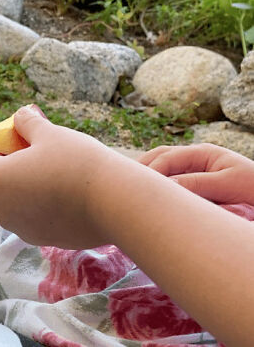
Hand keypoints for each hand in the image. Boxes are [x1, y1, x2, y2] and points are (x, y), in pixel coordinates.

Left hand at [0, 105, 125, 248]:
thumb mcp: (49, 133)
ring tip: (54, 174)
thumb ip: (27, 123)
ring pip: (16, 204)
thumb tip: (20, 116)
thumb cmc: (77, 161)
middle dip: (11, 168)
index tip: (18, 141)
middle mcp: (2, 210)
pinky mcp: (44, 241)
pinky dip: (43, 207)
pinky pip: (35, 219)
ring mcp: (22, 229)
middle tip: (37, 155)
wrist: (114, 202)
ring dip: (26, 189)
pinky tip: (67, 195)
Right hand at [139, 144, 253, 204]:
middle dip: (141, 169)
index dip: (151, 170)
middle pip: (158, 157)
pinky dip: (156, 189)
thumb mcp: (227, 184)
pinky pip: (169, 183)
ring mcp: (192, 171)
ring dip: (146, 178)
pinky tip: (148, 199)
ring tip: (130, 191)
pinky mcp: (193, 186)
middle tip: (125, 186)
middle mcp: (194, 159)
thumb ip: (197, 183)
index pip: (166, 157)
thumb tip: (165, 187)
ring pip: (161, 169)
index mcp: (202, 153)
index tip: (141, 188)